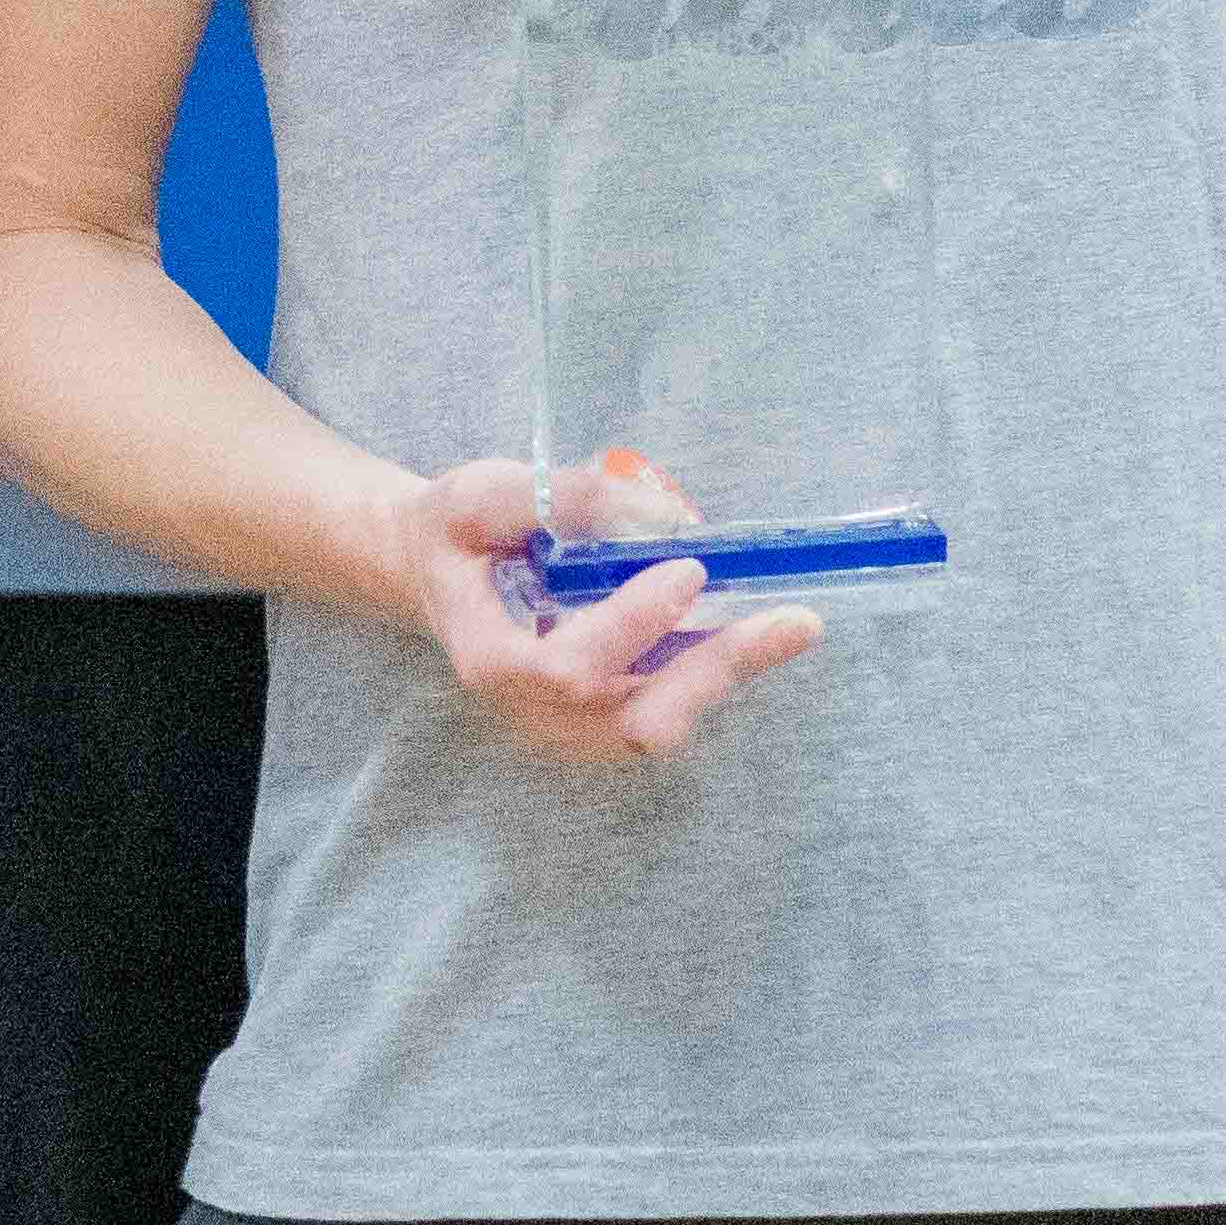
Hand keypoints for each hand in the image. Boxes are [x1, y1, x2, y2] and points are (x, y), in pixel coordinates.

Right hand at [389, 446, 818, 765]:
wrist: (434, 572)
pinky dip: (710, 677)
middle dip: (715, 672)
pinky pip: (665, 712)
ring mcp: (566, 729)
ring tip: (787, 625)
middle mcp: (530, 713)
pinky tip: (750, 632)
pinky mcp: (598, 723)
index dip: (631, 628)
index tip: (687, 568)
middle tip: (791, 622)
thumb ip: (565, 500)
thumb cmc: (455, 533)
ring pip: (658, 727)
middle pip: (632, 724)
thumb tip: (663, 517)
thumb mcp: (484, 495)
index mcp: (489, 660)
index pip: (566, 671)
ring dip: (724, 677)